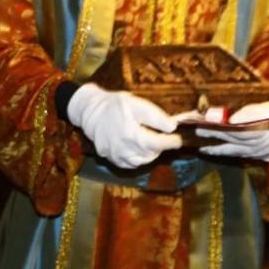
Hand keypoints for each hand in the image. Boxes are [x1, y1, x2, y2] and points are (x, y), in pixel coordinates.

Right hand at [65, 83, 183, 170]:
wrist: (90, 111)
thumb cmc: (114, 105)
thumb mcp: (137, 104)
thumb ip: (156, 116)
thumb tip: (172, 127)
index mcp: (132, 134)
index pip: (159, 144)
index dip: (172, 142)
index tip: (178, 138)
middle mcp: (124, 149)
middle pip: (151, 154)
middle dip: (160, 147)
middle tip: (161, 136)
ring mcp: (116, 155)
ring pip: (141, 162)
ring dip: (150, 154)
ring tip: (149, 142)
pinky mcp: (111, 158)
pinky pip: (129, 164)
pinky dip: (137, 159)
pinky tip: (137, 148)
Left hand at [197, 99, 268, 160]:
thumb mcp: (267, 108)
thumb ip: (249, 114)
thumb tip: (230, 120)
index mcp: (268, 128)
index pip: (241, 128)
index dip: (225, 126)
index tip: (209, 121)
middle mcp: (265, 143)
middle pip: (236, 139)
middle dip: (216, 134)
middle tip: (198, 129)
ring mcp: (262, 153)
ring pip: (236, 150)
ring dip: (216, 148)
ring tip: (200, 145)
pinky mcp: (260, 158)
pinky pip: (240, 155)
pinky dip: (225, 152)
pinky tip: (211, 150)